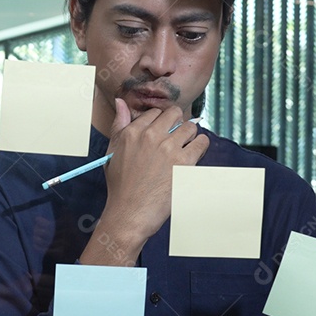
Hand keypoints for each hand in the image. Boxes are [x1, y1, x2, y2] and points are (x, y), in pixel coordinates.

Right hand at [93, 99, 208, 256]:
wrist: (129, 213)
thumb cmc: (120, 186)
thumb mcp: (113, 152)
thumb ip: (118, 125)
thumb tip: (121, 101)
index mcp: (132, 132)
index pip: (155, 113)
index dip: (161, 122)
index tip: (163, 133)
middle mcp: (150, 136)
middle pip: (175, 114)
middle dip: (177, 124)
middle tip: (176, 138)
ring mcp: (168, 148)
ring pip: (190, 127)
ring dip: (190, 136)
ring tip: (185, 148)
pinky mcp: (184, 162)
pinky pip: (201, 143)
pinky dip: (201, 147)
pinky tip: (194, 155)